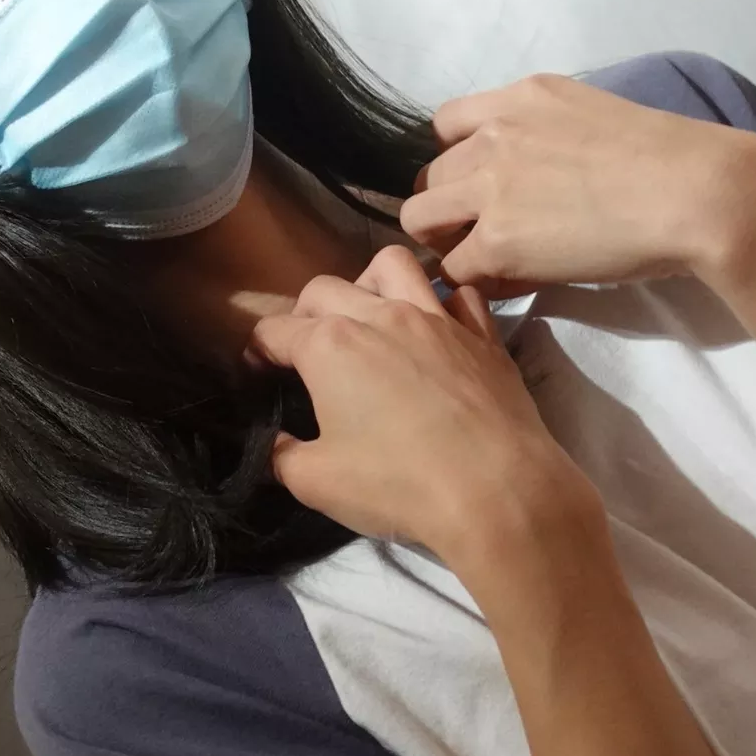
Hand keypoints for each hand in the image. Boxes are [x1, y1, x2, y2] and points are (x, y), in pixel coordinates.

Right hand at [249, 246, 596, 565]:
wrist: (497, 491)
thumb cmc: (398, 485)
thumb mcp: (316, 483)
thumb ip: (281, 458)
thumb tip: (272, 446)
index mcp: (329, 345)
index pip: (274, 331)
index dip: (258, 352)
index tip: (259, 373)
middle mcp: (380, 316)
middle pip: (324, 289)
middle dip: (304, 313)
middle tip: (307, 350)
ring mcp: (437, 318)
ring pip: (394, 264)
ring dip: (369, 282)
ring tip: (370, 316)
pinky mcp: (483, 335)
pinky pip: (460, 295)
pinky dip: (443, 302)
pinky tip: (437, 330)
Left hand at [397, 74, 755, 291]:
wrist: (696, 192)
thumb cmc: (671, 160)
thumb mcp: (595, 116)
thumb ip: (549, 135)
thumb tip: (533, 183)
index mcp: (523, 97)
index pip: (447, 122)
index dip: (457, 161)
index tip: (480, 187)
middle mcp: (495, 134)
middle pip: (429, 176)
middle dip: (448, 207)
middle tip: (478, 235)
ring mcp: (491, 186)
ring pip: (422, 219)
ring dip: (446, 243)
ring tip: (481, 262)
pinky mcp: (497, 240)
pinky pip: (454, 268)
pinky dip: (473, 280)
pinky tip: (506, 284)